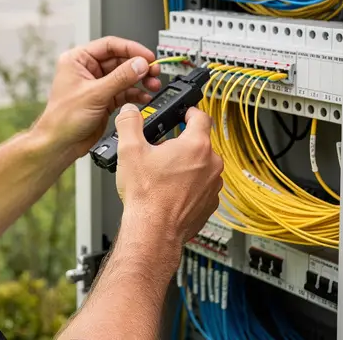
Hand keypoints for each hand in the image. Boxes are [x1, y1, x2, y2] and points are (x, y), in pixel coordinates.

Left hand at [33, 37, 162, 162]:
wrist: (61, 144)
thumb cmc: (63, 118)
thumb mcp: (95, 94)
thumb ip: (120, 78)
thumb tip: (139, 64)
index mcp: (78, 60)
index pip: (109, 45)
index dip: (131, 49)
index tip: (147, 56)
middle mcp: (88, 70)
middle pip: (120, 60)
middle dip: (138, 66)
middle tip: (154, 71)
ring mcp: (97, 85)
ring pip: (125, 76)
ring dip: (140, 80)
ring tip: (153, 84)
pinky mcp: (105, 99)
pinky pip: (124, 91)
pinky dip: (136, 94)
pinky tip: (145, 97)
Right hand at [114, 104, 222, 254]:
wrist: (153, 231)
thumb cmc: (146, 195)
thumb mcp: (129, 151)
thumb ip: (129, 124)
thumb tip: (129, 112)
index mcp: (196, 146)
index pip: (201, 117)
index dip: (190, 111)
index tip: (184, 113)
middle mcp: (211, 164)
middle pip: (200, 143)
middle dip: (182, 143)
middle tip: (162, 150)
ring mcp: (213, 186)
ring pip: (202, 166)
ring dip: (188, 165)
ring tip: (164, 174)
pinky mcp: (210, 203)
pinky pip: (202, 187)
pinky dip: (190, 186)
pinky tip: (171, 191)